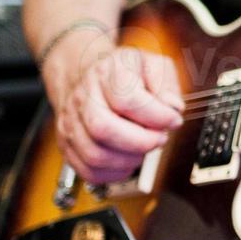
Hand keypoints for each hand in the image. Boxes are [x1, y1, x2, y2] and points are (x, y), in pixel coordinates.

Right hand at [45, 39, 183, 183]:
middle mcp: (84, 96)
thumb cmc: (124, 74)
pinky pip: (88, 171)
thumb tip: (172, 107)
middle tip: (159, 138)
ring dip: (128, 159)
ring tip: (143, 149)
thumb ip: (166, 84)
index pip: (126, 99)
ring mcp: (72, 121)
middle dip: (140, 142)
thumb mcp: (153, 65)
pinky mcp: (68, 143)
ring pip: (94, 154)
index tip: (173, 120)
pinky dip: (114, 174)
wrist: (90, 77)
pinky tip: (128, 161)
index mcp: (107, 73)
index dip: (156, 115)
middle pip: (102, 128)